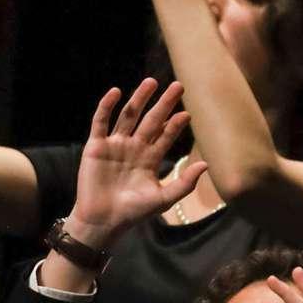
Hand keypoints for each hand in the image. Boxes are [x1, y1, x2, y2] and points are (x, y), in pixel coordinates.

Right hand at [65, 79, 201, 248]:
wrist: (104, 220)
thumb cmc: (134, 212)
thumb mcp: (164, 198)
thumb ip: (185, 182)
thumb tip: (206, 164)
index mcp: (150, 159)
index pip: (166, 136)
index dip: (176, 125)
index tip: (187, 113)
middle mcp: (134, 148)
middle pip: (151, 120)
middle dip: (164, 104)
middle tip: (178, 86)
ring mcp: (115, 145)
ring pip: (128, 116)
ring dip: (139, 99)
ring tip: (152, 82)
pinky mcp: (96, 146)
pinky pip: (101, 121)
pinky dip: (107, 106)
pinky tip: (116, 92)